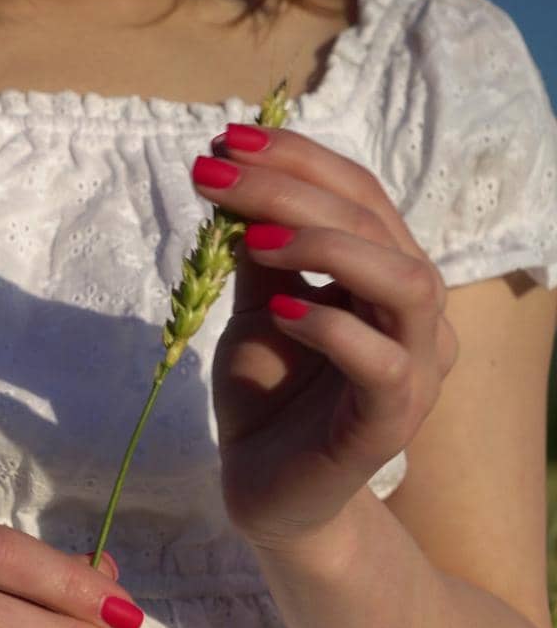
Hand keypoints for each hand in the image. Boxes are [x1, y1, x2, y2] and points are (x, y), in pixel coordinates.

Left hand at [193, 124, 457, 551]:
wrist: (265, 488)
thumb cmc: (269, 393)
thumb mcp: (254, 305)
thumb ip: (256, 249)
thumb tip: (232, 174)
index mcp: (384, 273)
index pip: (358, 192)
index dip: (296, 157)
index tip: (224, 139)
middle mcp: (414, 312)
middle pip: (375, 222)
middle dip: (290, 186)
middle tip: (214, 174)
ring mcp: (413, 367)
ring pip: (406, 280)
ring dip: (327, 244)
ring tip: (251, 237)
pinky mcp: (391, 421)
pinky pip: (384, 363)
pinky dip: (331, 325)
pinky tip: (278, 308)